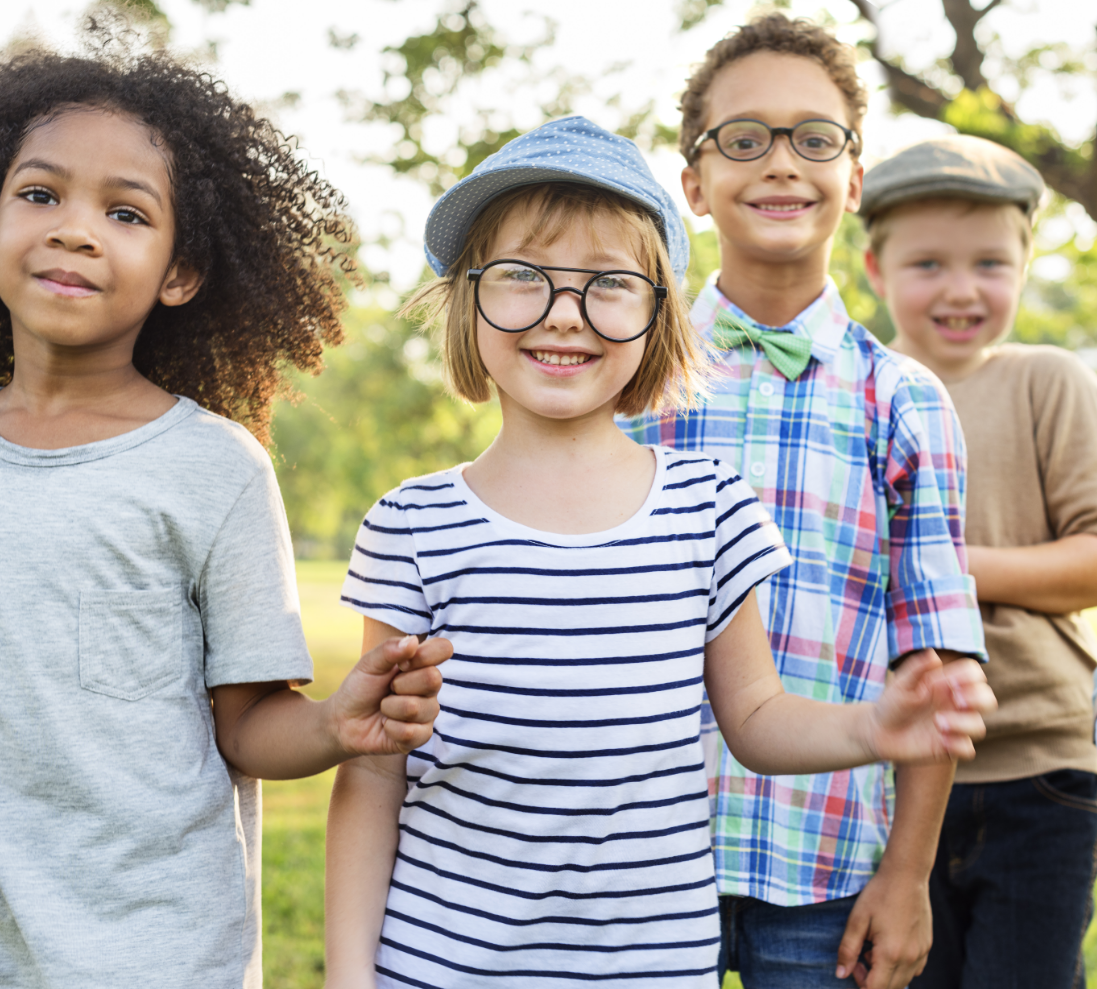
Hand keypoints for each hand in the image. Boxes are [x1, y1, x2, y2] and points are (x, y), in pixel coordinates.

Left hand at [327, 634, 451, 756]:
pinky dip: (391, 728)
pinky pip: (412, 732)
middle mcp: (430, 687)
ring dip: (390, 708)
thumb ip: (389, 650)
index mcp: (421, 664)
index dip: (425, 655)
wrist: (344, 721)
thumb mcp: (368, 664)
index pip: (443, 649)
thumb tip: (413, 641)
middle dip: (400, 685)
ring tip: (384, 709)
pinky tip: (386, 726)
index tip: (402, 663)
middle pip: (433, 679)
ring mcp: (428, 712)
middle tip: (388, 689)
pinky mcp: (421, 736)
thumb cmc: (360, 688)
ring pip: (417, 708)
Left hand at [836, 865, 931, 987]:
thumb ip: (848, 950)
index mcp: (891, 954)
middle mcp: (910, 959)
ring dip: (887, 975)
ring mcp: (921, 954)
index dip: (861, 983)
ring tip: (874, 949)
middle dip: (873, 981)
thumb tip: (840, 974)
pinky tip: (890, 947)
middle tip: (861, 956)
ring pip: (904, 982)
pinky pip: (914, 970)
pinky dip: (900, 968)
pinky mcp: (927, 947)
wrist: (906, 876)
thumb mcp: (857, 920)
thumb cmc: (879, 895)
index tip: (854, 964)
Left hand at [865, 649, 995, 762]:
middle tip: (956, 700)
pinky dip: (958, 745)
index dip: (970, 676)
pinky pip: (968, 749)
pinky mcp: (949, 748)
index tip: (952, 683)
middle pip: (988, 699)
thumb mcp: (900, 684)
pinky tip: (941, 741)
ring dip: (963, 723)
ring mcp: (955, 727)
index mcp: (947, 685)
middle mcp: (955, 706)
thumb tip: (934, 654)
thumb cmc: (891, 703)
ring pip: (979, 726)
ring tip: (937, 722)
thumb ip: (916, 668)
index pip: (974, 674)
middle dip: (978, 699)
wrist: (878, 732)